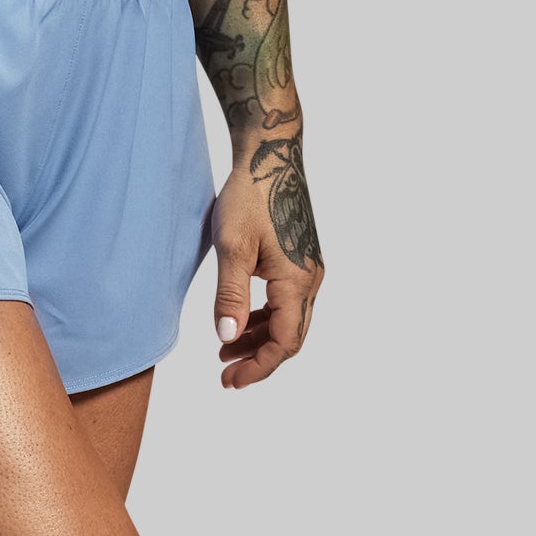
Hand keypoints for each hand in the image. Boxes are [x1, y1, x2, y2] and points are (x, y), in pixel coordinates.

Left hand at [211, 132, 323, 388]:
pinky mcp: (300, 260)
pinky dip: (264, 320)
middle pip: (290, 338)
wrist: (271, 154)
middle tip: (225, 376)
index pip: (284, 342)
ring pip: (289, 322)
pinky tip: (240, 324)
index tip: (231, 381)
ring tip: (226, 353)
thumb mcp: (231, 247)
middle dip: (259, 360)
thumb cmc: (251, 194)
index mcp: (296, 280)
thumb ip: (230, 296)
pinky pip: (287, 304)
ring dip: (259, 341)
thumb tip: (228, 338)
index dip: (258, 367)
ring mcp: (308, 269)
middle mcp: (310, 278)